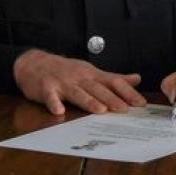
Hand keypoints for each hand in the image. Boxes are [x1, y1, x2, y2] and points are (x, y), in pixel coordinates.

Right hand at [12, 49, 144, 116]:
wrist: (35, 63)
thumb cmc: (66, 71)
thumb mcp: (91, 72)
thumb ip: (113, 78)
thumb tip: (136, 79)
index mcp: (91, 74)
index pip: (113, 81)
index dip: (127, 92)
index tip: (140, 103)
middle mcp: (79, 77)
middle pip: (97, 88)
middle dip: (112, 98)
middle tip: (125, 109)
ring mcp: (62, 82)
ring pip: (77, 92)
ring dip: (88, 101)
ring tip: (100, 110)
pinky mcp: (46, 88)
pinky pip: (50, 96)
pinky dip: (54, 103)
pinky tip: (59, 111)